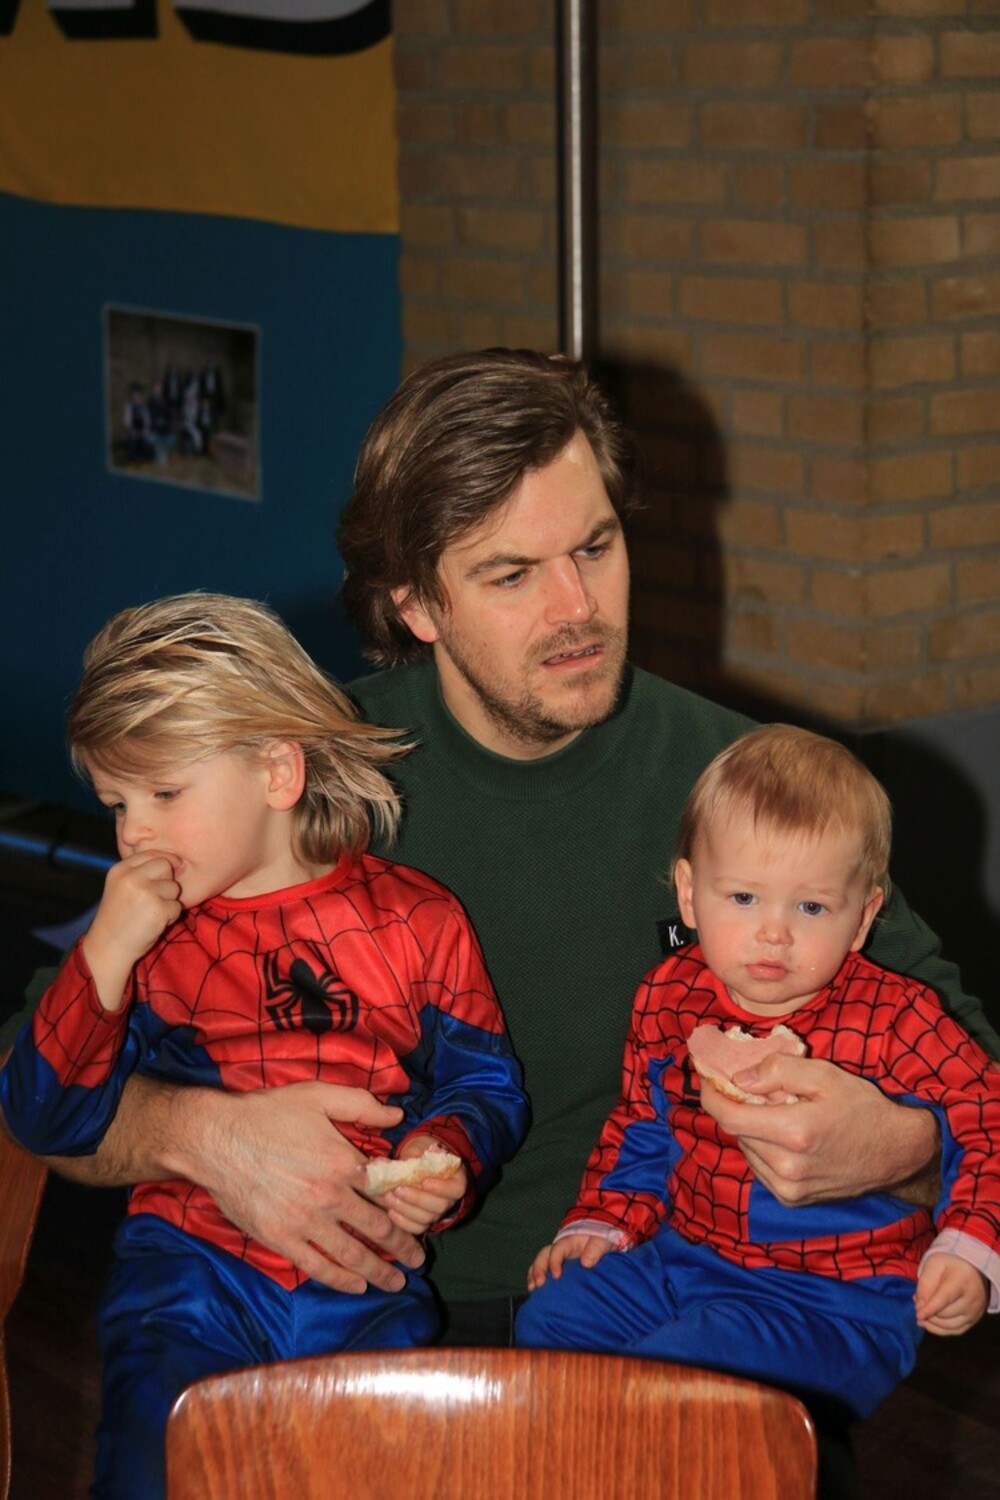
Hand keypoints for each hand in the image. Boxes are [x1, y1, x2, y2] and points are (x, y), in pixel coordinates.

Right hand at [82, 852, 180, 1010]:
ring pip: (174, 887)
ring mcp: (145, 893)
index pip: (152, 854)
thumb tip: (177, 861)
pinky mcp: (158, 910)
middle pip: (166, 866)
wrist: (108, 947)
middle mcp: (131, 878)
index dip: (164, 862)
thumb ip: (141, 872)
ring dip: (169, 901)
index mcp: (120, 870)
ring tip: (151, 912)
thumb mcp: (121, 886)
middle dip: (166, 881)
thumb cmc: (119, 917)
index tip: (165, 874)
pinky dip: (170, 916)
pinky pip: (177, 906)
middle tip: (155, 898)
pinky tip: (154, 923)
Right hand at [164, 1080, 424, 1293]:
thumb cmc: (267, 1114)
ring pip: (352, 1254)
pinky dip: (340, 1279)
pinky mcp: (280, 1238)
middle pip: (377, 1228)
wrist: (216, 1139)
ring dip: (379, 1272)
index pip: (386, 1191)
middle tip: (419, 1260)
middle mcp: (330, 1197)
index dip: (405, 1205)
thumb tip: (398, 1117)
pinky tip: (356, 1287)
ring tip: (396, 1283)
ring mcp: (305, 1222)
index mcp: (343, 1162)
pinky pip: (317, 1265)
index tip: (418, 1216)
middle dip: (402, 1247)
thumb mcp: (318, 1095)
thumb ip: (362, 1105)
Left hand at [380, 1134, 469, 1234]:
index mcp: (456, 1178)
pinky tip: (391, 1212)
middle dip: (417, 1199)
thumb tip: (406, 1161)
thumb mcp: (420, 1147)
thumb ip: (416, 1153)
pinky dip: (403, 1222)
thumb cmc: (421, 1153)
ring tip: (389, 1198)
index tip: (424, 1181)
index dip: (442, 1188)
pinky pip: (416, 1228)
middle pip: (440, 1206)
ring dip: (406, 1210)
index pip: (457, 1189)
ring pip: (426, 1219)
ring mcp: (437, 1213)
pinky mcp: (424, 1222)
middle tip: (398, 1189)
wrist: (415, 1162)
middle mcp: (449, 1199)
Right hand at [526, 1233, 614, 1290]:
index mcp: (570, 1240)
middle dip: (539, 1269)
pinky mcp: (557, 1264)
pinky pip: (542, 1268)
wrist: (600, 1239)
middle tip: (540, 1284)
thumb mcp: (602, 1240)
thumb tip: (586, 1262)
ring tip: (532, 1288)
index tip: (557, 1276)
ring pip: (540, 1261)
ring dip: (534, 1273)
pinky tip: (533, 1288)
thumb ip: (595, 1249)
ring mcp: (556, 1255)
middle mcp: (559, 1247)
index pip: (558, 1249)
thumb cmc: (601, 1240)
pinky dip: (535, 1276)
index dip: (555, 1262)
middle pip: (544, 1255)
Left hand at [699, 1054, 938, 1205]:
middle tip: (752, 1089)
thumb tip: (739, 1079)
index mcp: (794, 1133)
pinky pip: (760, 1168)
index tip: (707, 1077)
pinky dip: (763, 1149)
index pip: (729, 1116)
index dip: (710, 1095)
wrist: (895, 1153)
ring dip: (751, 1130)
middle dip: (737, 1107)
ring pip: (747, 1150)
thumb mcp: (825, 1075)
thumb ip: (778, 1071)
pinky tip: (785, 1137)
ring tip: (776, 1114)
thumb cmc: (862, 1108)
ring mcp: (789, 1189)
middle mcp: (787, 1168)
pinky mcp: (792, 1201)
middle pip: (737, 1132)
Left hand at [916, 1253, 988, 1334]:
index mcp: (961, 1280)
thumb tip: (920, 1307)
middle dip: (928, 1312)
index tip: (917, 1315)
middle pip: (945, 1314)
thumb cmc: (949, 1263)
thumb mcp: (933, 1264)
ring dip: (932, 1322)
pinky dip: (941, 1330)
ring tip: (922, 1313)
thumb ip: (925, 1284)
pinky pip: (956, 1331)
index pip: (944, 1298)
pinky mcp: (975, 1319)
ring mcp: (975, 1311)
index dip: (930, 1309)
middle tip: (918, 1302)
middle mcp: (972, 1299)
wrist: (971, 1266)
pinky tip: (930, 1324)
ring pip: (949, 1325)